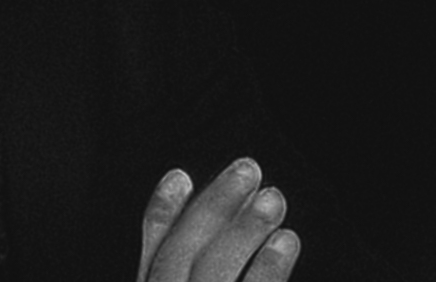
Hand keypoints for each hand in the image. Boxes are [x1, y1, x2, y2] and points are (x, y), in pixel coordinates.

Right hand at [137, 159, 300, 281]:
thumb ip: (170, 268)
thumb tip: (189, 221)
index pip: (153, 254)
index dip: (163, 211)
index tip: (180, 176)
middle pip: (184, 253)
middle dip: (215, 206)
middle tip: (247, 169)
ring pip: (214, 270)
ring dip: (245, 229)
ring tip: (273, 197)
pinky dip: (269, 269)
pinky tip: (286, 239)